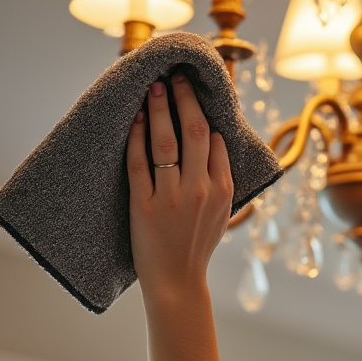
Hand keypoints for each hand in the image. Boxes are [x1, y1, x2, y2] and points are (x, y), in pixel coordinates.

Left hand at [126, 75, 233, 299]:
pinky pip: (140, 162)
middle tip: (175, 78)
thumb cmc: (197, 249)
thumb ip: (225, 186)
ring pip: (166, 141)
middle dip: (185, 99)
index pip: (216, 141)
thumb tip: (223, 150)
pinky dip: (137, 137)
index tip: (194, 93)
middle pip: (195, 132)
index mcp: (223, 191)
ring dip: (160, 109)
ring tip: (154, 88)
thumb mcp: (223, 217)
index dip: (205, 112)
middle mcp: (200, 190)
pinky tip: (136, 120)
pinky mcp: (144, 205)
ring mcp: (172, 197)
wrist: (177, 282)